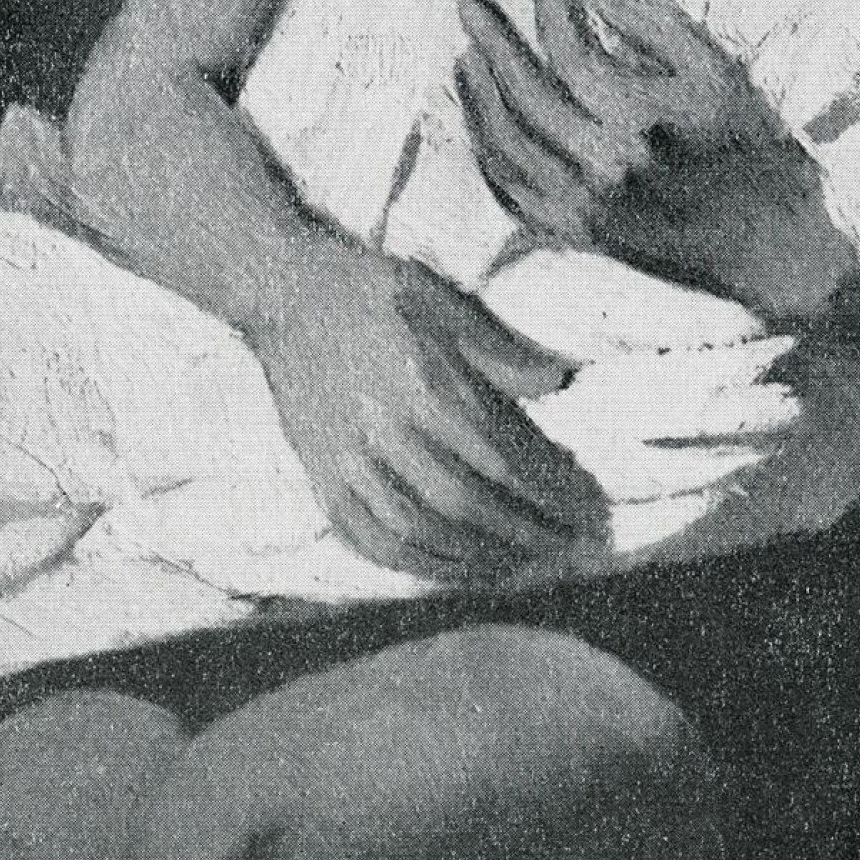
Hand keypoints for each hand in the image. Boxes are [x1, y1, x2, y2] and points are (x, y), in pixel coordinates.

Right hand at [251, 243, 608, 581]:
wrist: (280, 293)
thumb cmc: (368, 289)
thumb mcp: (437, 297)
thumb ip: (496, 347)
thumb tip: (557, 382)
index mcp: (422, 384)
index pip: (500, 457)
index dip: (545, 490)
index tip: (579, 506)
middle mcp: (385, 431)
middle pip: (465, 504)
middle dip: (521, 532)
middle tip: (562, 544)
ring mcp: (346, 461)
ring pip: (417, 533)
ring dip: (474, 557)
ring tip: (517, 563)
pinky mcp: (320, 477)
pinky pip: (367, 541)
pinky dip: (411, 565)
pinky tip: (447, 569)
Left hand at [455, 0, 859, 322]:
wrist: (777, 248)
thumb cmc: (755, 150)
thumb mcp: (718, 73)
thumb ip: (654, 24)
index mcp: (638, 119)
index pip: (568, 45)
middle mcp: (601, 167)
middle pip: (523, 94)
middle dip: (491, 40)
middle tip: (469, 4)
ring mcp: (585, 208)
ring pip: (505, 147)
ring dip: (477, 97)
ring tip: (468, 56)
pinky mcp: (582, 237)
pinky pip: (513, 197)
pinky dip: (488, 158)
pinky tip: (483, 125)